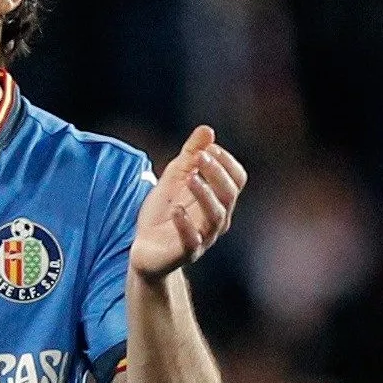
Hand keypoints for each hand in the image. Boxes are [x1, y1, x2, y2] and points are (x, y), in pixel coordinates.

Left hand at [132, 125, 247, 278]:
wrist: (145, 252)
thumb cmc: (163, 215)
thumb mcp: (173, 180)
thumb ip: (190, 156)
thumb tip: (207, 129)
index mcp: (219, 201)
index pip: (237, 180)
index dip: (226, 162)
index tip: (208, 148)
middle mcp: (217, 220)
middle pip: (229, 195)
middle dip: (216, 174)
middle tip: (200, 157)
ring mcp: (204, 238)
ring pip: (215, 217)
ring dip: (204, 195)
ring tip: (190, 178)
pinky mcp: (185, 253)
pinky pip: (192, 241)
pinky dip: (186, 224)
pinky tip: (176, 210)